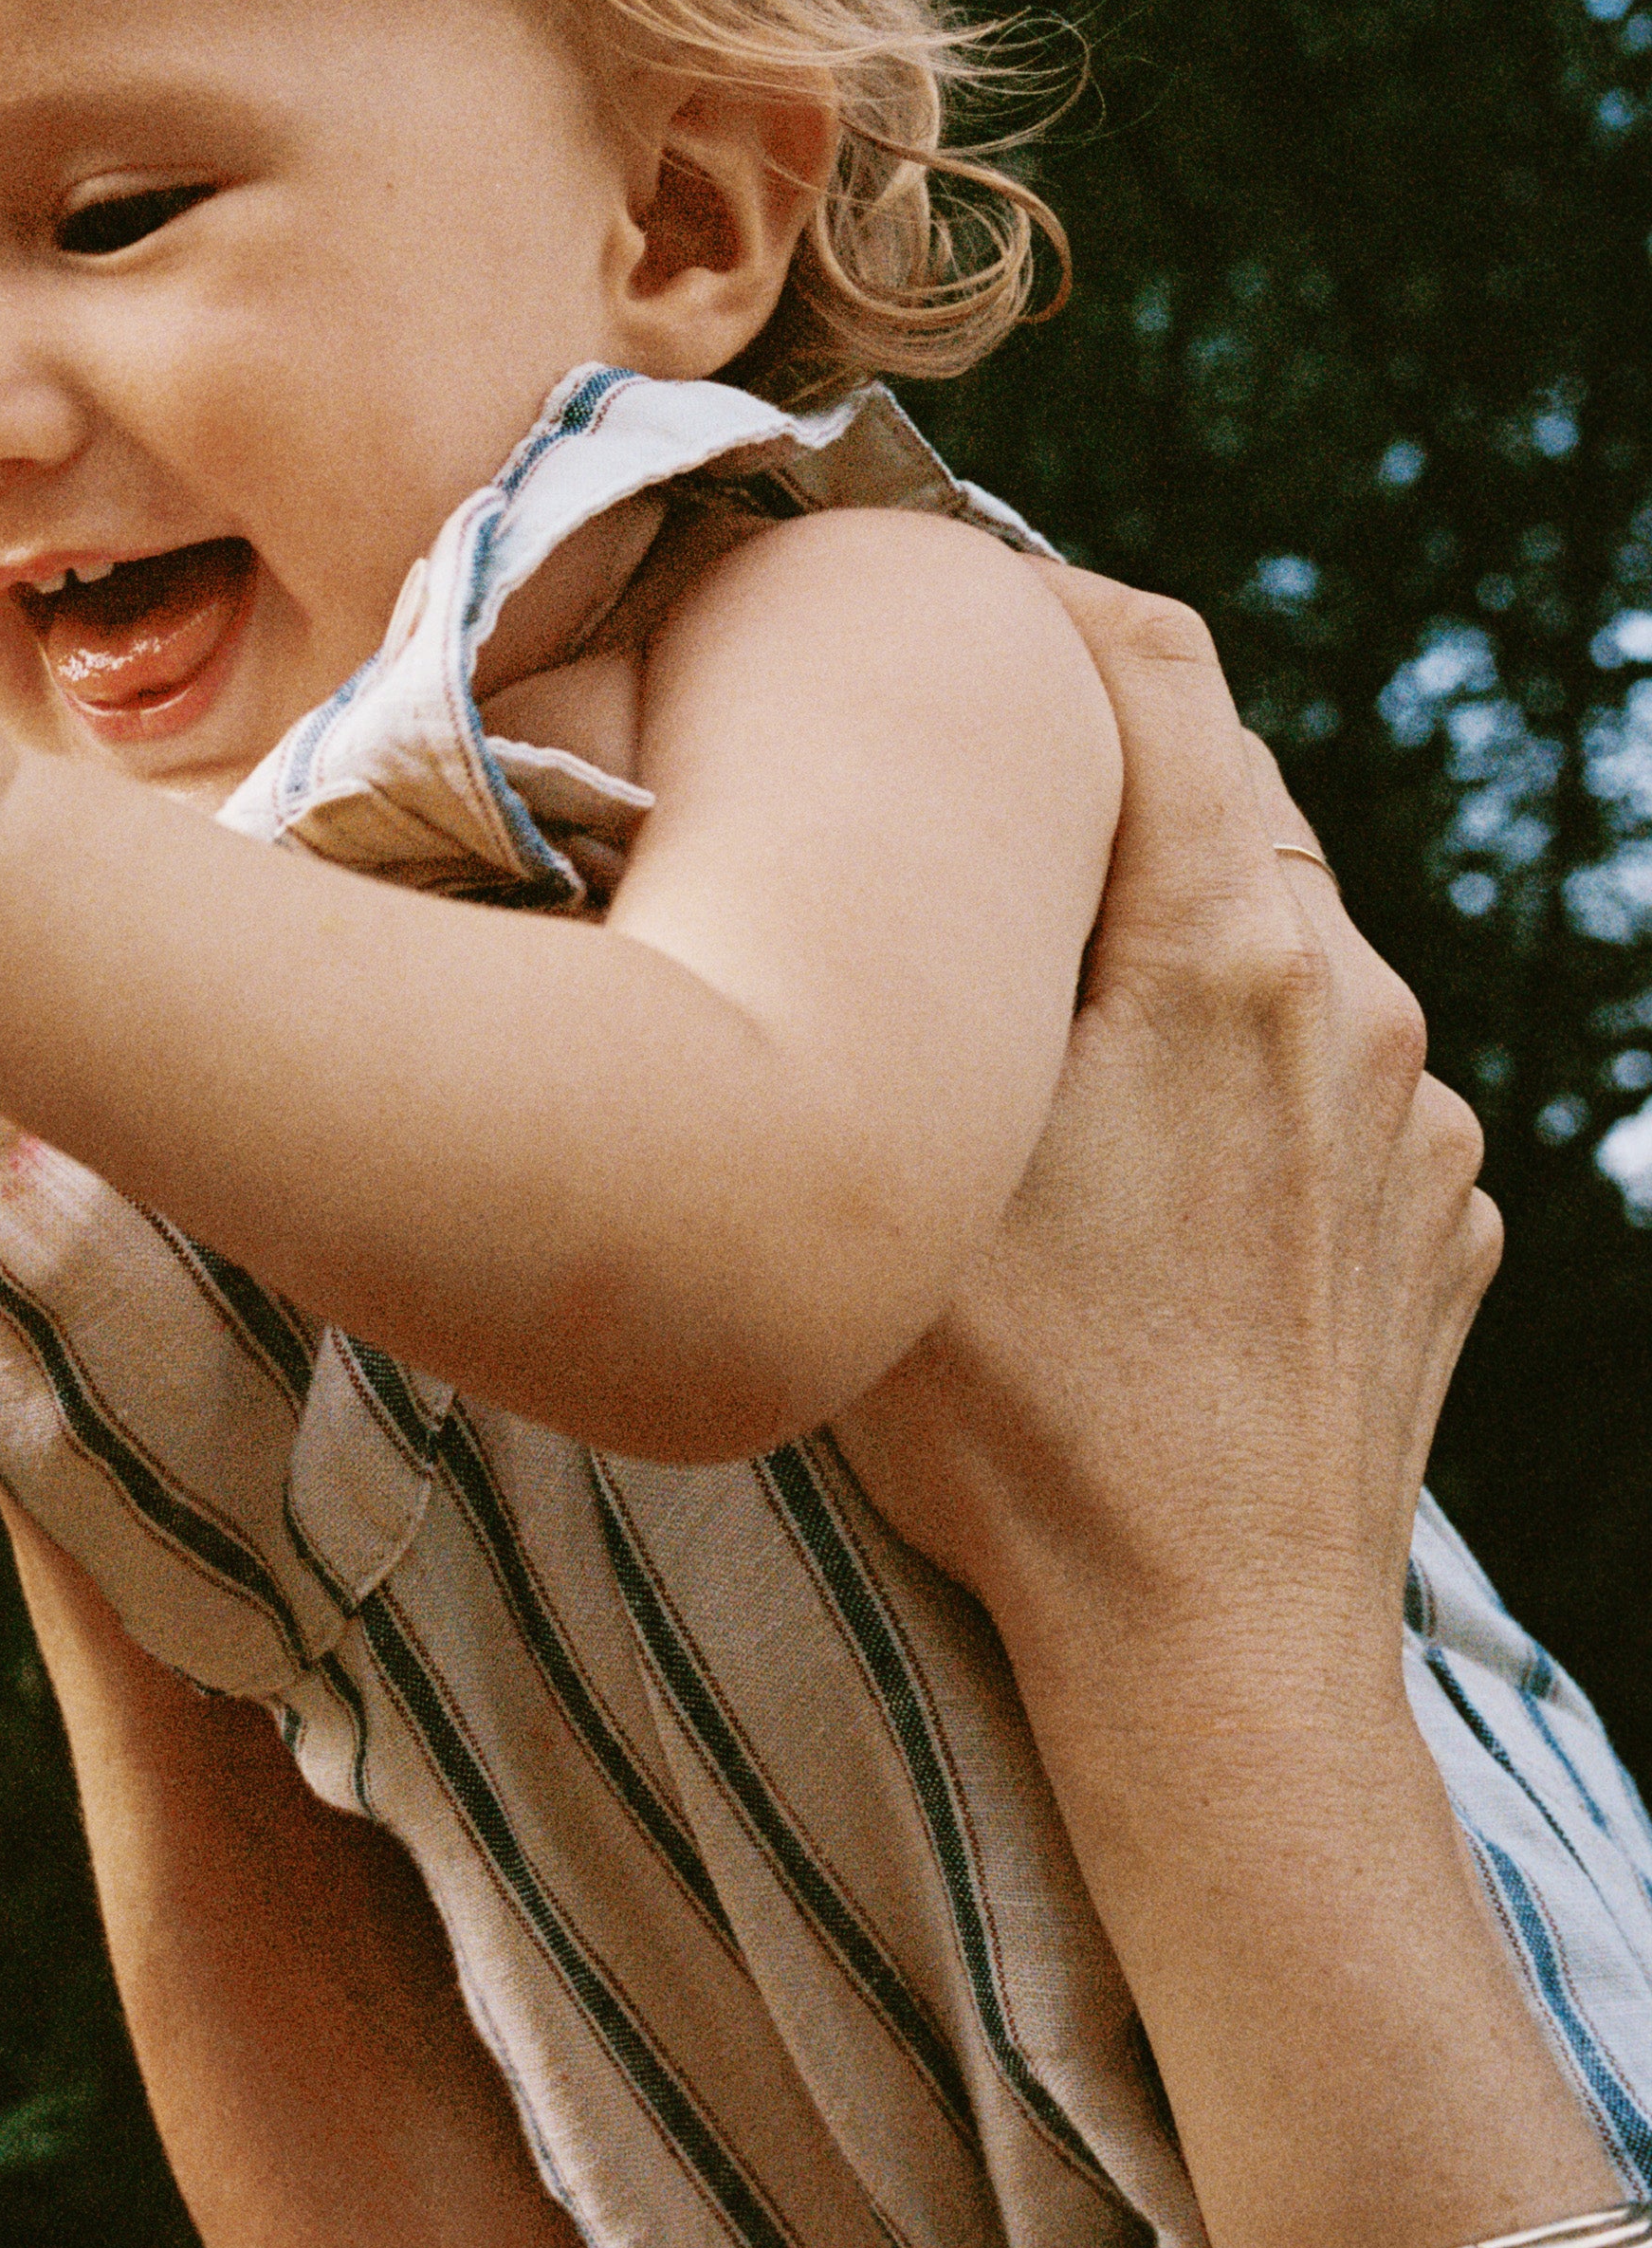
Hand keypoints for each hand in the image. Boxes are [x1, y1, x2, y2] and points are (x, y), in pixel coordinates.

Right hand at [831, 571, 1497, 1765]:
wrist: (1210, 1650)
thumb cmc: (1018, 1427)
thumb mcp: (895, 1168)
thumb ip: (877, 979)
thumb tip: (804, 837)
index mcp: (1222, 950)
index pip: (1156, 661)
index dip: (1040, 597)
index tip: (941, 606)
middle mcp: (1352, 999)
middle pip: (1222, 795)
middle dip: (1087, 790)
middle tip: (948, 833)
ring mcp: (1415, 1114)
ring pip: (1276, 939)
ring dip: (1161, 943)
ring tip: (1033, 1037)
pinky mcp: (1443, 1211)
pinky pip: (1326, 1073)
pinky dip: (1233, 1073)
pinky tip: (1135, 1182)